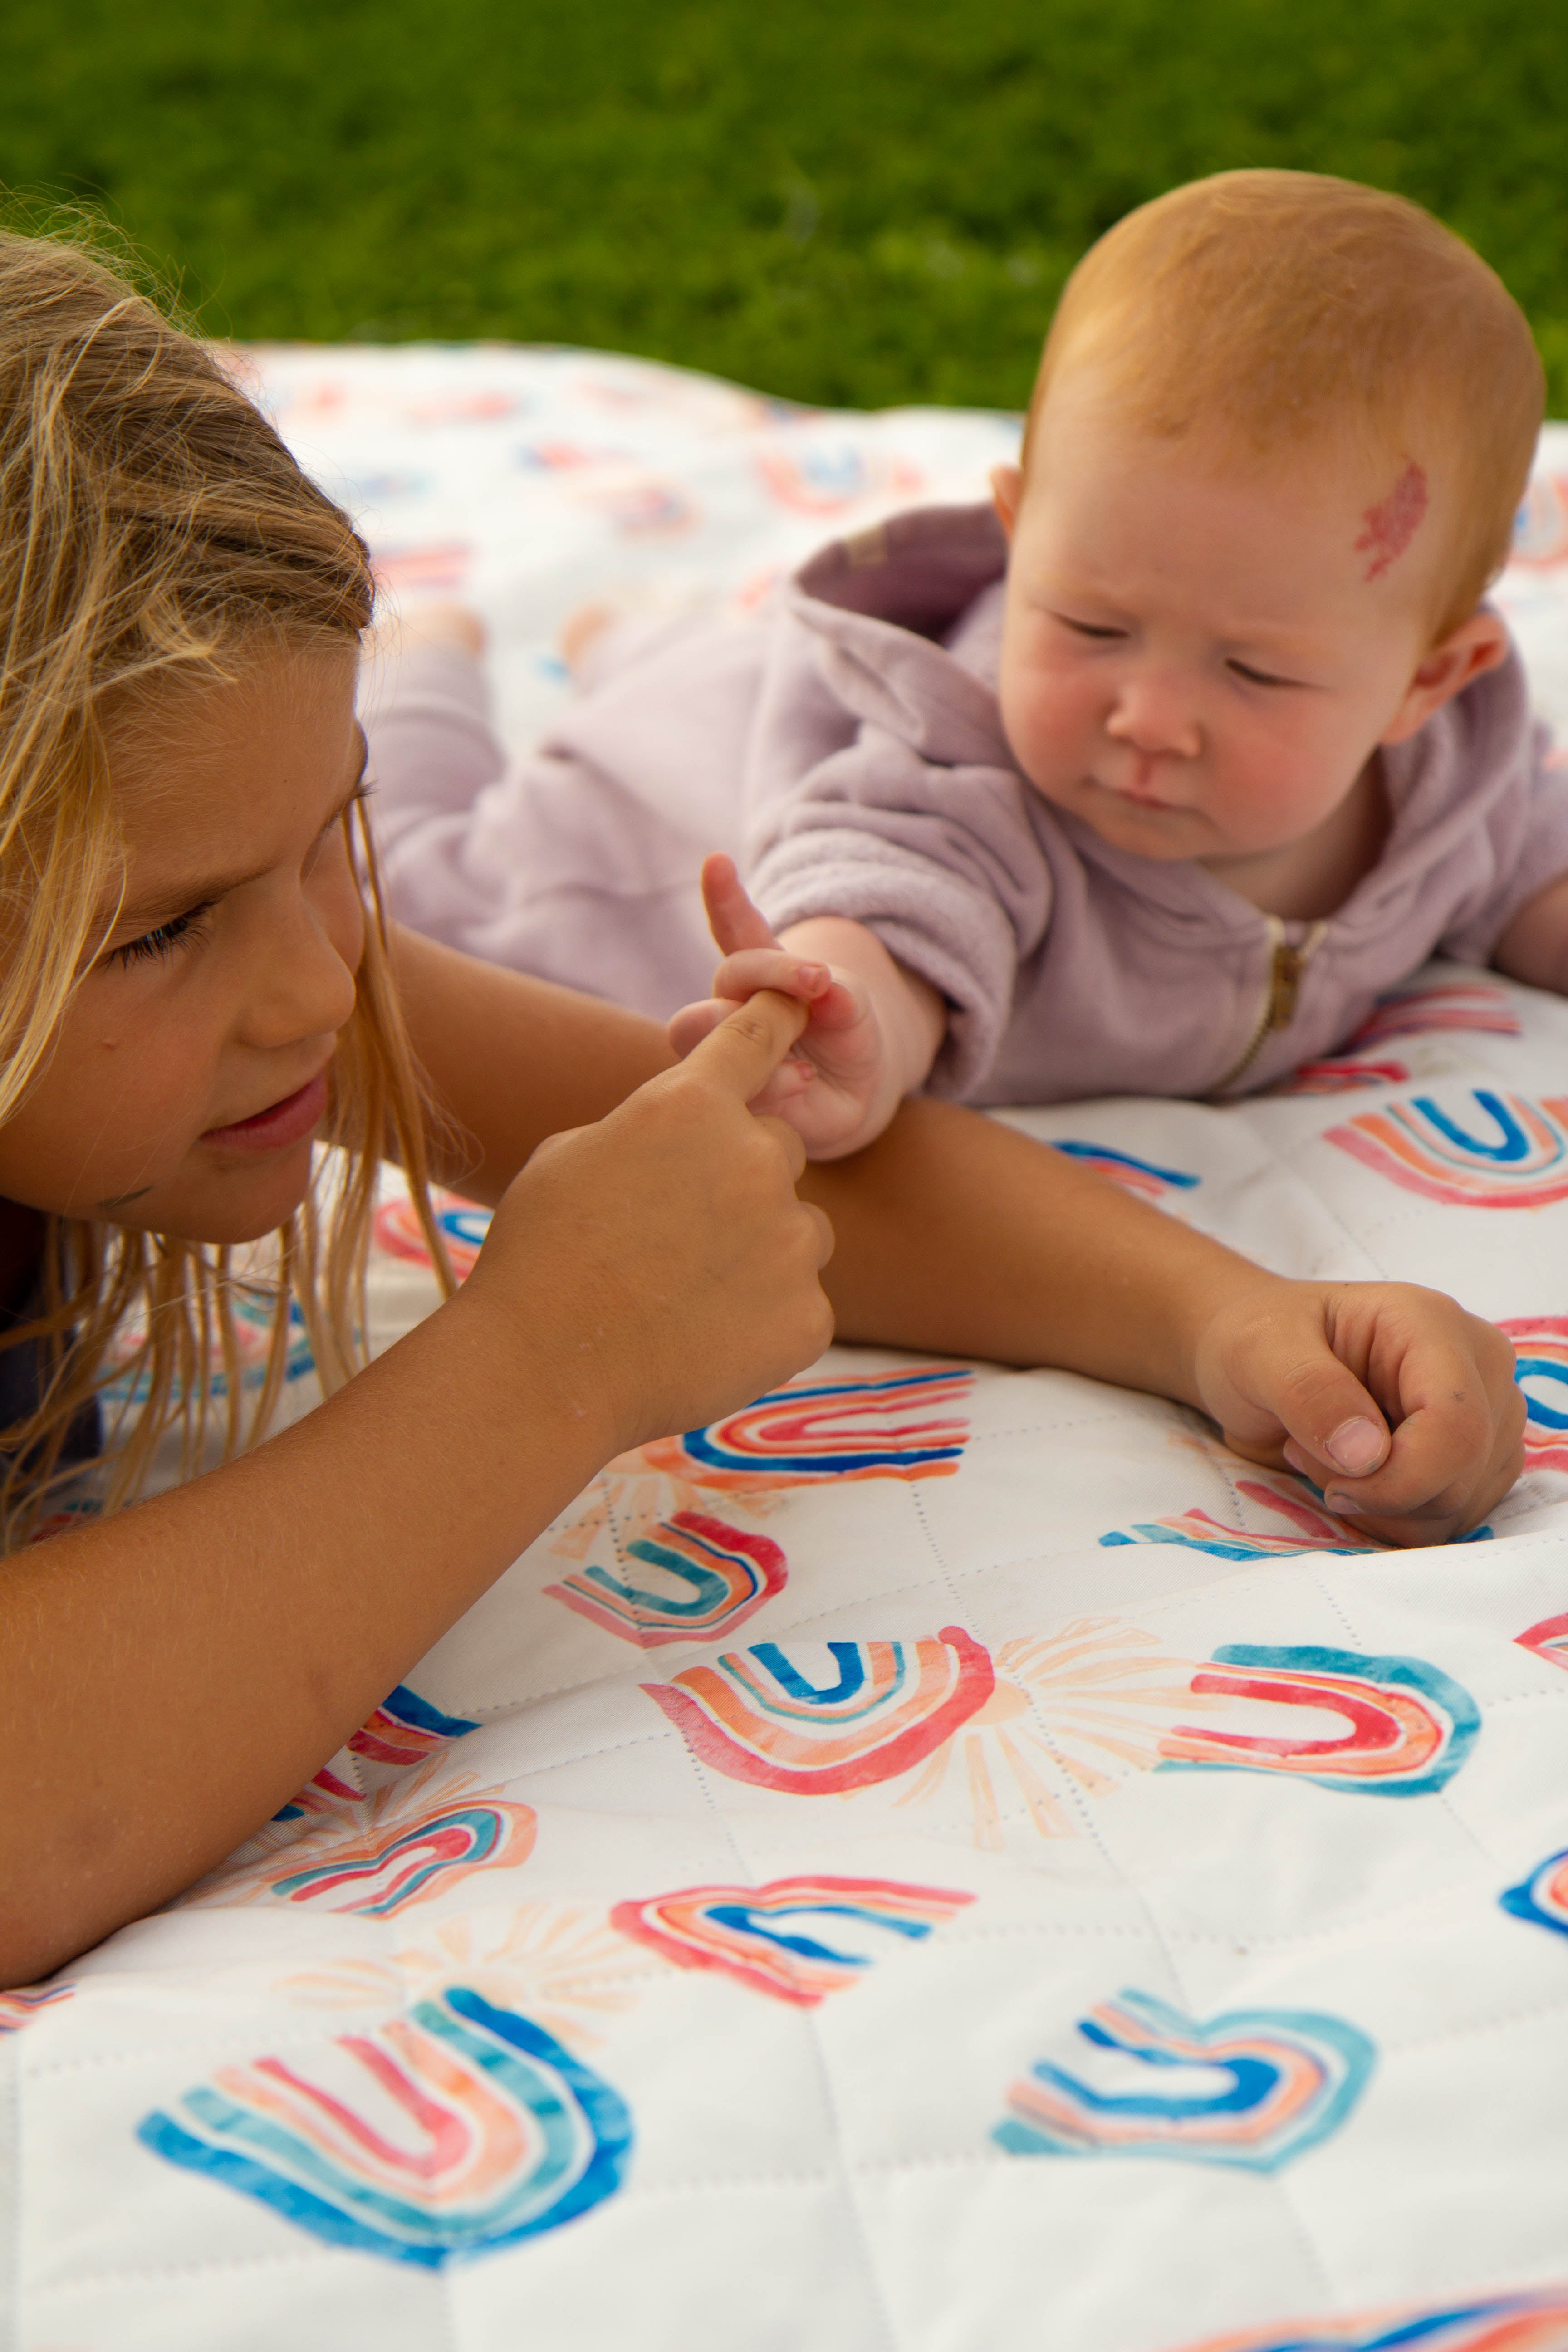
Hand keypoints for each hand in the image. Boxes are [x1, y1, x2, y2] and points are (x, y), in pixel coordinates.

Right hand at [466, 987, 835, 1455]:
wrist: (543, 1372)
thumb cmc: (539, 1258)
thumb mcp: (572, 1158)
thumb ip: (648, 1130)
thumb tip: (685, 1141)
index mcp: (691, 1105)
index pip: (754, 1039)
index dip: (776, 1014)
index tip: (801, 996)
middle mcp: (756, 1158)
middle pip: (779, 1150)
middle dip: (740, 1180)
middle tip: (675, 1237)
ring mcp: (791, 1240)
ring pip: (799, 1230)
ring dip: (758, 1251)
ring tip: (683, 1296)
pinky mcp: (809, 1316)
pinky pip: (799, 1303)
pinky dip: (762, 1321)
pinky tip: (702, 1340)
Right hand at [667, 855, 899, 1155]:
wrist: (846, 1096)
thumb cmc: (844, 1038)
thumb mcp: (854, 1010)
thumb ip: (843, 998)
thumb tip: (828, 990)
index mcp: (757, 973)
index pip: (735, 929)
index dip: (724, 898)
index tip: (717, 862)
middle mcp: (730, 1006)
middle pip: (728, 976)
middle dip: (768, 974)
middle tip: (816, 981)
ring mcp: (723, 1051)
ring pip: (713, 1035)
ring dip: (761, 1037)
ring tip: (808, 1056)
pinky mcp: (730, 1095)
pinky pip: (736, 1086)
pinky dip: (774, 1083)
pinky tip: (803, 1081)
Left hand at [1190, 1278, 1524, 1546]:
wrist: (1253, 1360)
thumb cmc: (1256, 1342)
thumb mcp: (1257, 1351)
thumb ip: (1308, 1392)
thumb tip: (1367, 1456)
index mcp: (1433, 1325)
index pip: (1457, 1425)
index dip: (1400, 1479)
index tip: (1335, 1485)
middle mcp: (1478, 1368)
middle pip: (1463, 1475)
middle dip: (1378, 1491)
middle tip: (1310, 1450)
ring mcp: (1486, 1416)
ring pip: (1459, 1506)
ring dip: (1381, 1507)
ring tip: (1326, 1455)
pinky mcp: (1475, 1460)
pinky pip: (1449, 1520)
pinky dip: (1392, 1518)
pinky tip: (1350, 1476)